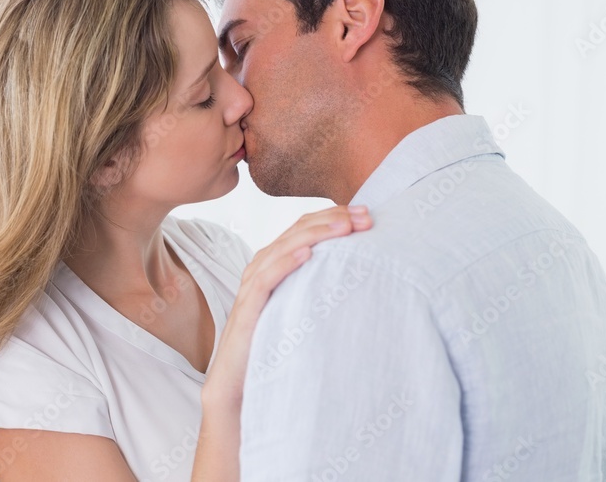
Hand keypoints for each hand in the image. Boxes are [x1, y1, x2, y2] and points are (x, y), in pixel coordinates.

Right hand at [201, 204, 372, 410]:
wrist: (238, 389)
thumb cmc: (271, 348)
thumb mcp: (300, 311)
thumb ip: (317, 289)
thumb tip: (358, 276)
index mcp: (274, 265)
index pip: (304, 229)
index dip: (334, 217)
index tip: (367, 216)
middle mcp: (261, 269)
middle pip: (297, 231)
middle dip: (332, 220)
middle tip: (365, 217)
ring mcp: (251, 288)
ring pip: (283, 248)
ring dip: (315, 234)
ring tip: (344, 227)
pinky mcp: (246, 311)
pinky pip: (265, 280)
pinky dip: (285, 263)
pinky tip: (307, 255)